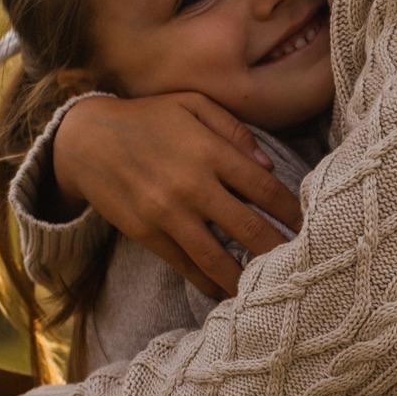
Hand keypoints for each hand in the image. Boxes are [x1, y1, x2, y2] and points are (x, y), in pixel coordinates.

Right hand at [52, 92, 305, 297]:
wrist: (85, 140)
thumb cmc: (147, 117)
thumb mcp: (192, 104)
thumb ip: (234, 130)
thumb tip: (269, 167)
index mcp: (210, 151)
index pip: (265, 189)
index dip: (293, 211)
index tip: (311, 226)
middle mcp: (192, 185)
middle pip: (250, 229)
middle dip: (281, 251)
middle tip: (304, 266)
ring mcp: (168, 214)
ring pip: (218, 257)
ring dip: (247, 278)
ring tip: (269, 290)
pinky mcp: (147, 234)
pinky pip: (185, 265)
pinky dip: (208, 282)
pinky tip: (226, 291)